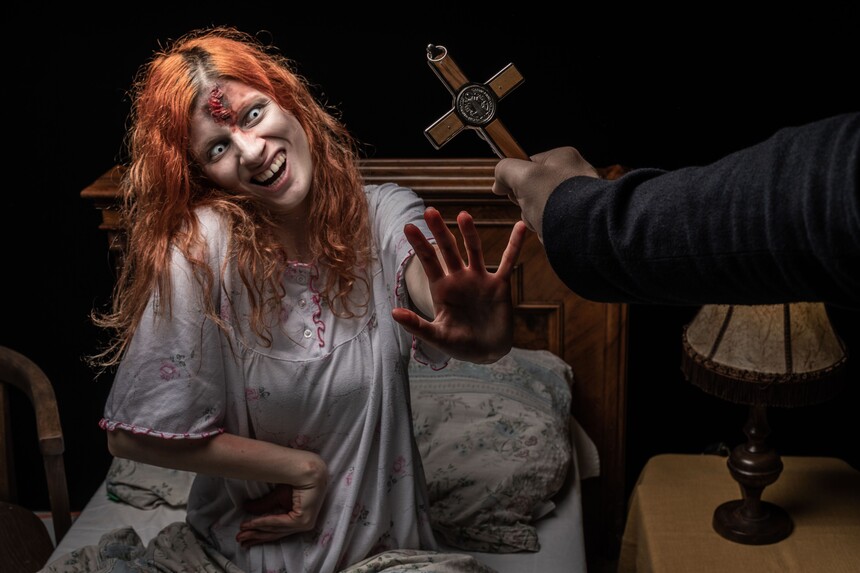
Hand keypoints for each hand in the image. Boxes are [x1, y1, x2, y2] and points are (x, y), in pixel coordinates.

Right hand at [236, 473, 326, 546]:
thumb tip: (246, 509)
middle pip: (274, 533)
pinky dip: (264, 523)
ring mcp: (303, 524)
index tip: (243, 535)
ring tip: (242, 533)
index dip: (259, 533)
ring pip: (275, 530)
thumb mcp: (276, 497)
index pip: (277, 530)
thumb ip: (263, 506)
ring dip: (256, 531)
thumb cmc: (296, 482)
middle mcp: (302, 525)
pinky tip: (252, 524)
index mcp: (298, 520)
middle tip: (239, 539)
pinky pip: (279, 523)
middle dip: (255, 536)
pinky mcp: (302, 520)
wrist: (308, 472)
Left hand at [392, 207, 526, 363]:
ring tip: (463, 215)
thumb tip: (394, 312)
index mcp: (442, 289)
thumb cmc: (460, 345)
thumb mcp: (436, 336)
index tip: (408, 226)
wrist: (487, 353)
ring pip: (474, 250)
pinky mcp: (500, 284)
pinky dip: (515, 244)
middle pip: (448, 250)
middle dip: (439, 231)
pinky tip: (520, 226)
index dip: (419, 245)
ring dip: (469, 233)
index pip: (429, 262)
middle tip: (429, 211)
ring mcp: (479, 279)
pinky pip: (508, 261)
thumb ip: (417, 325)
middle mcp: (459, 279)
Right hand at [492, 146, 597, 240]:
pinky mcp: (579, 220)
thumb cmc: (556, 198)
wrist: (585, 229)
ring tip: (546, 221)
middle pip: (533, 190)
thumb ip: (505, 171)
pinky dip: (549, 230)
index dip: (516, 180)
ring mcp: (577, 198)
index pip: (528, 165)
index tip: (515, 190)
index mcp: (563, 158)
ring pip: (541, 209)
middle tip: (533, 206)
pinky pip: (553, 225)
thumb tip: (498, 183)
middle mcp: (573, 175)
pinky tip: (554, 231)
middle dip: (527, 204)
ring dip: (536, 219)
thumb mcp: (522, 176)